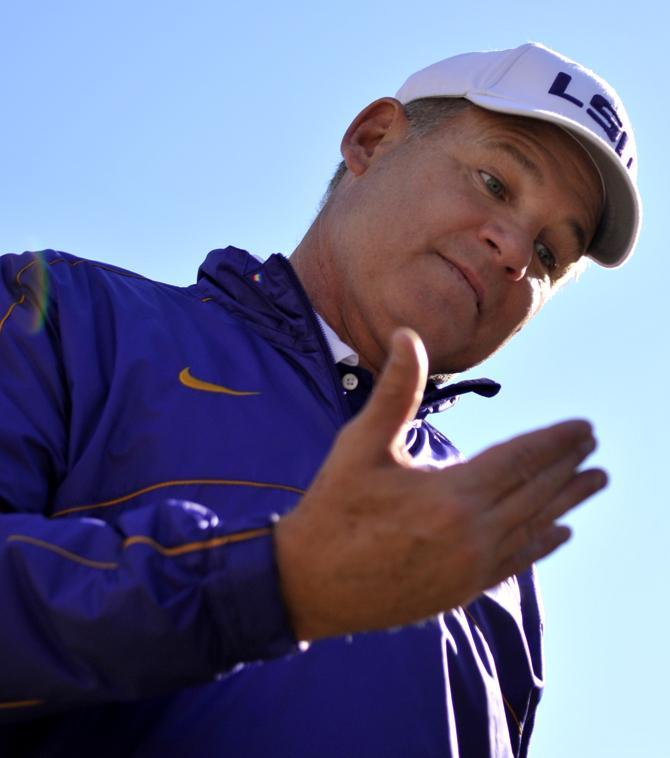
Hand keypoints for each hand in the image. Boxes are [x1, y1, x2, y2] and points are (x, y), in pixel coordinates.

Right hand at [274, 328, 605, 640]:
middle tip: (594, 445)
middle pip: (535, 492)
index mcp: (451, 496)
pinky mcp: (462, 589)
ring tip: (595, 482)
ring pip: (534, 526)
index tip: (585, 427)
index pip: (520, 460)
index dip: (555, 441)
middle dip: (568, 466)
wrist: (309, 586)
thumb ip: (394, 392)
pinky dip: (543, 543)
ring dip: (567, 501)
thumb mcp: (360, 446)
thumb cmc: (332, 510)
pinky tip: (560, 532)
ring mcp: (471, 568)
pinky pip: (517, 562)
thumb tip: (408, 335)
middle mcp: (473, 535)